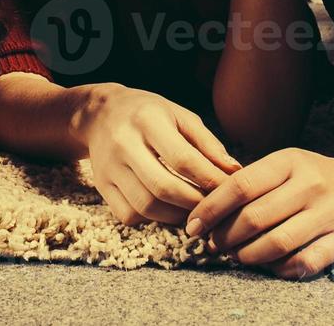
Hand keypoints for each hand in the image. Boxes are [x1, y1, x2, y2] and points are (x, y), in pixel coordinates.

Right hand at [80, 84, 242, 226]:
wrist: (100, 114)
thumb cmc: (149, 114)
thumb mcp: (180, 116)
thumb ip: (207, 143)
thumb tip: (234, 171)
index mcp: (147, 119)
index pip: (183, 158)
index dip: (209, 179)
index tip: (229, 190)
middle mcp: (123, 143)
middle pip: (163, 187)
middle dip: (195, 203)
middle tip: (214, 208)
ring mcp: (108, 167)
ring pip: (146, 206)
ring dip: (176, 216)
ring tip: (195, 212)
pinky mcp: (101, 186)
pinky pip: (129, 215)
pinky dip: (152, 220)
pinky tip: (167, 210)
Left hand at [185, 147, 333, 279]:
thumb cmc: (316, 177)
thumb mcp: (287, 165)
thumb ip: (253, 182)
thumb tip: (206, 209)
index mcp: (290, 160)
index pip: (240, 185)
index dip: (210, 208)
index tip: (192, 226)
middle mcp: (311, 183)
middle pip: (255, 216)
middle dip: (226, 236)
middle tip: (213, 245)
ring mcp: (331, 211)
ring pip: (278, 242)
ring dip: (248, 256)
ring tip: (236, 257)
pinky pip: (309, 261)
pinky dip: (284, 270)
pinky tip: (271, 268)